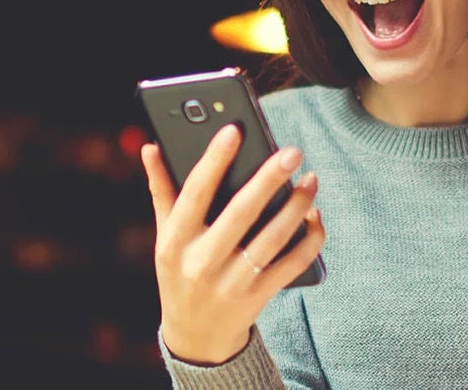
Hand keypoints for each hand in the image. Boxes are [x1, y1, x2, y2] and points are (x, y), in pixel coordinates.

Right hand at [142, 124, 325, 364]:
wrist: (195, 336)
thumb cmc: (180, 273)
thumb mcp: (164, 237)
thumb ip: (162, 192)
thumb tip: (151, 147)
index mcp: (174, 241)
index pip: (195, 193)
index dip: (213, 160)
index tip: (234, 130)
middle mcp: (201, 262)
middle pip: (240, 213)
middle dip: (268, 179)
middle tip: (292, 152)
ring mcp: (231, 283)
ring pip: (272, 238)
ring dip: (296, 207)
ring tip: (310, 179)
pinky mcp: (257, 297)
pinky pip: (291, 265)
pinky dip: (308, 240)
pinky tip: (316, 216)